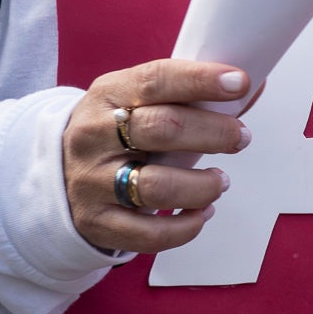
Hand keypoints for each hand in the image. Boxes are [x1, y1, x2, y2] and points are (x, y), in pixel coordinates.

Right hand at [63, 58, 252, 253]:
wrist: (61, 173)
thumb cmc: (119, 134)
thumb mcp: (140, 102)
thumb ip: (191, 97)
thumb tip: (251, 87)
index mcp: (108, 95)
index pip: (155, 81)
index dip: (200, 80)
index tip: (240, 82)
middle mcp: (93, 136)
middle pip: (162, 129)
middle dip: (214, 132)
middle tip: (241, 137)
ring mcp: (92, 181)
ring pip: (158, 186)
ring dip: (203, 186)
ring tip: (220, 181)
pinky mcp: (98, 222)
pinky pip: (150, 233)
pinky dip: (187, 226)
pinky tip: (202, 212)